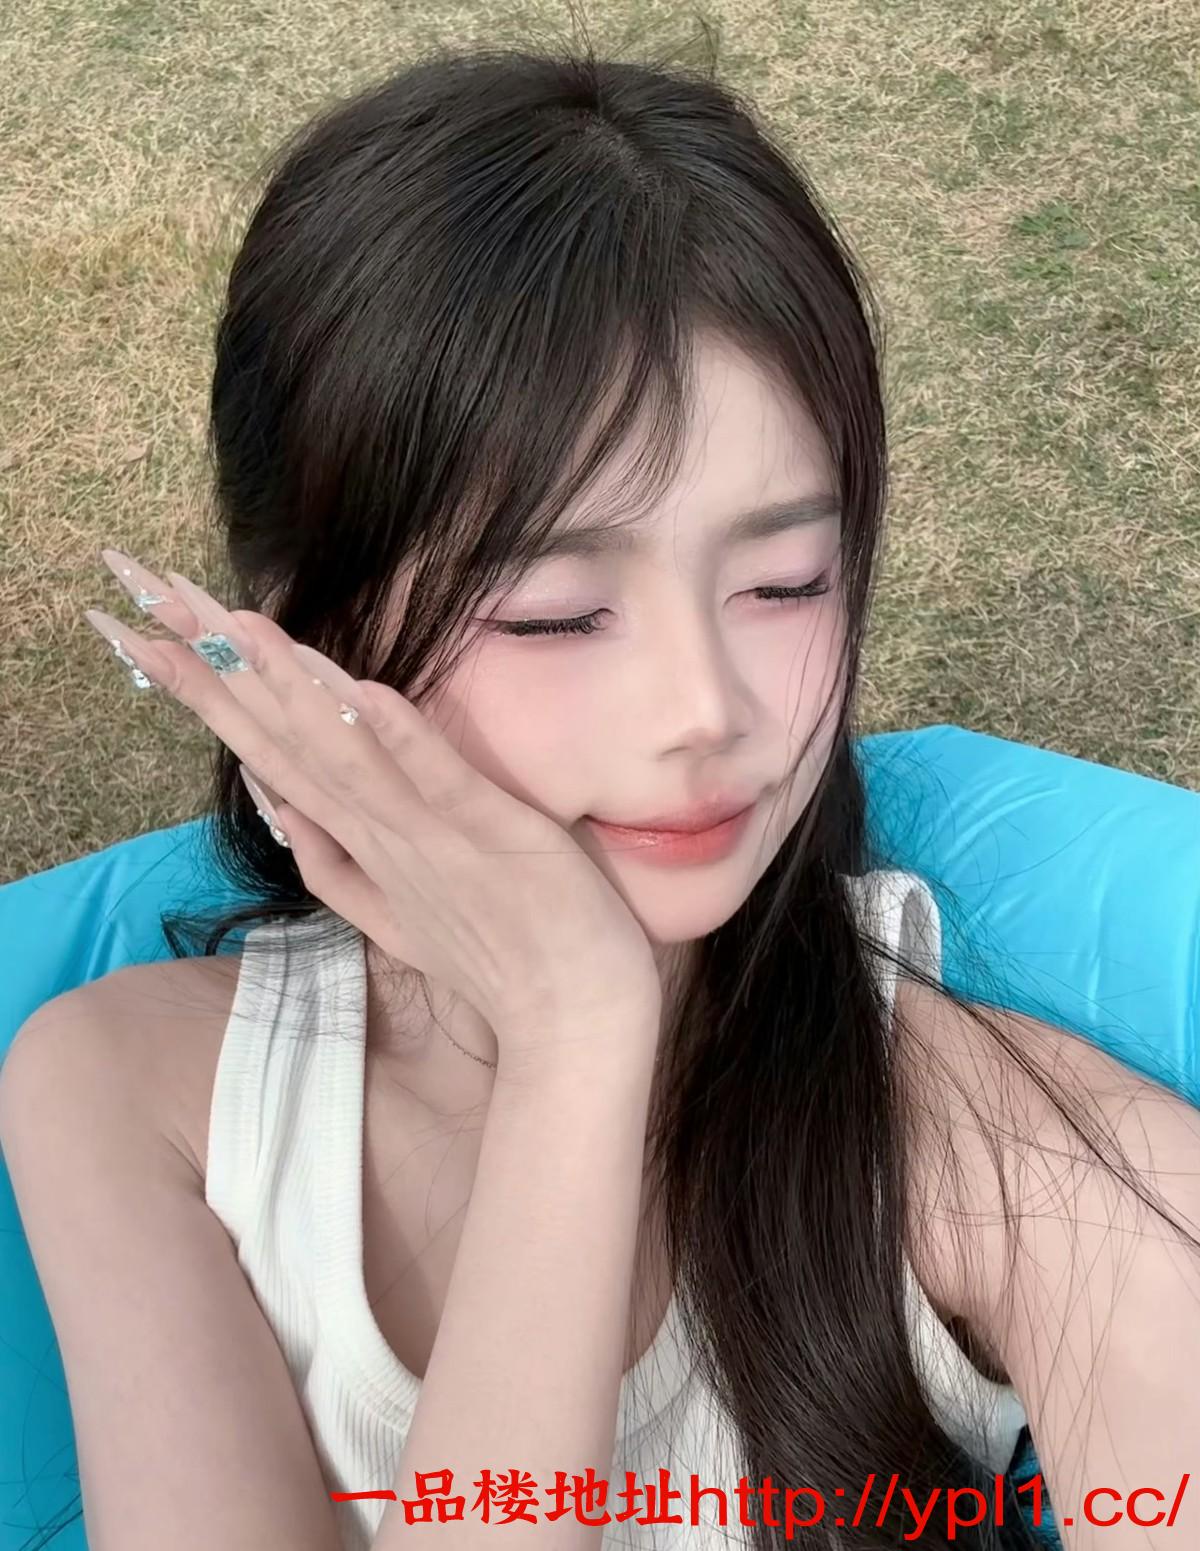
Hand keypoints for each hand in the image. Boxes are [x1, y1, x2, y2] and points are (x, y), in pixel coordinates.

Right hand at [86, 553, 662, 1073]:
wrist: (571, 1023)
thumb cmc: (493, 959)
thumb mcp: (394, 916)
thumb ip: (332, 862)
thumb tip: (280, 805)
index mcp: (357, 844)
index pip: (268, 757)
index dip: (208, 697)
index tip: (148, 638)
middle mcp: (378, 835)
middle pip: (284, 746)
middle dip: (216, 678)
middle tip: (148, 604)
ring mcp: (429, 837)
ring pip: (345, 757)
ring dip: (292, 692)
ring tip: (238, 628)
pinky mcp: (491, 834)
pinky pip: (435, 779)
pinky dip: (396, 739)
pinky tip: (359, 692)